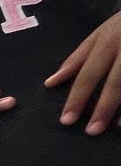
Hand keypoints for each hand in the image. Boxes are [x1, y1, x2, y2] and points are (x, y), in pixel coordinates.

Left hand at [47, 11, 120, 133]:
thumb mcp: (99, 34)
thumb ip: (77, 59)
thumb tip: (50, 82)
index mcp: (107, 42)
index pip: (88, 74)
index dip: (77, 98)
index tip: (66, 120)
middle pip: (114, 81)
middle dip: (102, 108)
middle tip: (91, 131)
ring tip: (114, 127)